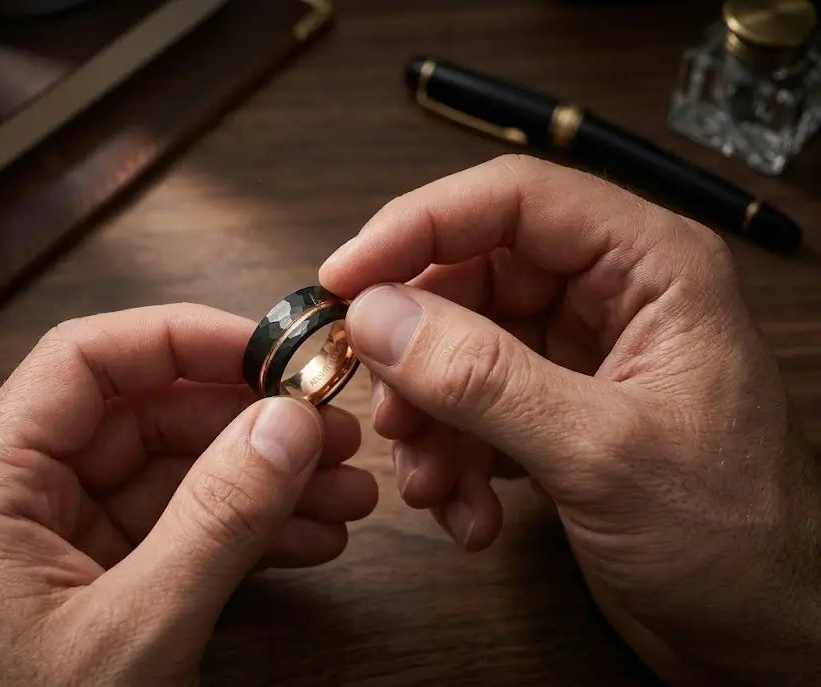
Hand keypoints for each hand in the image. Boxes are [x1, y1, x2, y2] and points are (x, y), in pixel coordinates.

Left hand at [0, 304, 377, 684]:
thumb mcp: (138, 633)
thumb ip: (216, 522)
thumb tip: (287, 423)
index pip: (84, 363)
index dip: (181, 340)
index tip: (269, 351)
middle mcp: (25, 503)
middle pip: (146, 417)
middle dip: (247, 422)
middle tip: (331, 432)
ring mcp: (71, 546)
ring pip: (179, 476)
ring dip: (266, 480)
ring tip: (347, 493)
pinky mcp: (110, 585)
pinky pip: (187, 531)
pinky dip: (253, 532)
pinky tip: (314, 539)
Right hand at [320, 155, 820, 684]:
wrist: (764, 634)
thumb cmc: (734, 540)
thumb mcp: (600, 452)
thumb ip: (484, 379)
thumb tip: (378, 316)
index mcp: (648, 267)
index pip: (513, 201)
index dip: (417, 227)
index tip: (344, 278)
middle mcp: (609, 298)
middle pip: (473, 279)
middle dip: (417, 351)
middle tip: (384, 408)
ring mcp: (578, 358)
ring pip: (459, 350)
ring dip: (429, 420)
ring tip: (432, 484)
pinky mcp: (554, 414)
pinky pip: (471, 409)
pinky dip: (451, 459)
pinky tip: (468, 515)